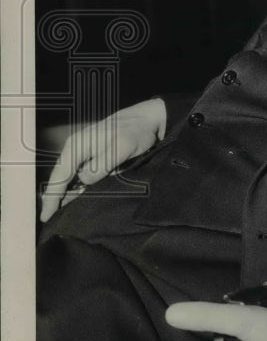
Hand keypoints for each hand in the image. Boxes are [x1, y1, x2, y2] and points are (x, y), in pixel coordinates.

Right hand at [40, 97, 166, 220]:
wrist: (145, 120)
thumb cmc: (134, 131)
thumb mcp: (121, 147)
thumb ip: (101, 164)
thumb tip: (83, 180)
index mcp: (77, 146)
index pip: (59, 175)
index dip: (52, 196)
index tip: (46, 216)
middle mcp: (75, 149)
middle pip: (59, 178)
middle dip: (53, 198)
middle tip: (50, 220)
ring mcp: (82, 153)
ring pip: (68, 178)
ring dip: (64, 194)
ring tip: (59, 215)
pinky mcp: (91, 157)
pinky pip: (78, 175)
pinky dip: (74, 188)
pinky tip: (75, 199)